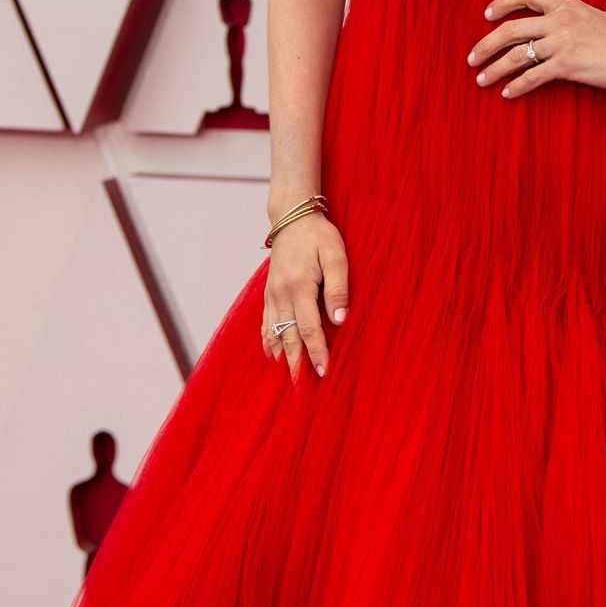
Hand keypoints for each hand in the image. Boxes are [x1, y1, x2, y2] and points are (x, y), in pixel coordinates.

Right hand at [261, 210, 348, 381]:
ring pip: (274, 333)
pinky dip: (268, 342)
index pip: (309, 328)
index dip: (316, 352)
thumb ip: (338, 288)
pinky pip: (265, 323)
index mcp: (299, 287)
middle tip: (301, 389)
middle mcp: (281, 295)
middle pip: (289, 337)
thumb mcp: (336, 256)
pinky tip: (273, 355)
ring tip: (287, 379)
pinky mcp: (269, 294)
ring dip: (281, 357)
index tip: (324, 372)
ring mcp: (272, 295)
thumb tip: (340, 319)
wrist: (292, 217)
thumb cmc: (319, 236)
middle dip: (296, 363)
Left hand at [467, 0, 605, 98]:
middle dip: (486, 44)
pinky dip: (516, 86)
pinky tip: (507, 94)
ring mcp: (561, 42)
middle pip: (510, 28)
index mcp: (567, 4)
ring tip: (481, 80)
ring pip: (516, 54)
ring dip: (494, 69)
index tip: (487, 15)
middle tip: (472, 58)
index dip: (502, 3)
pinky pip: (532, 76)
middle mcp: (560, 20)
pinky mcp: (566, 65)